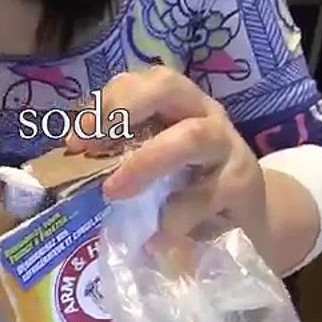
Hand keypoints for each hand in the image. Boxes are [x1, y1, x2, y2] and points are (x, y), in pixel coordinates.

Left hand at [67, 66, 271, 261]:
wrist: (251, 222)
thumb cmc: (190, 189)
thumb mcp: (154, 169)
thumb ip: (120, 161)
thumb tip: (70, 167)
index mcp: (175, 105)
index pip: (138, 82)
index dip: (104, 104)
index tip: (74, 141)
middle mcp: (203, 114)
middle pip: (167, 85)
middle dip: (124, 109)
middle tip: (93, 147)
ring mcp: (228, 146)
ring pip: (192, 136)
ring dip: (147, 162)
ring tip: (115, 191)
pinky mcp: (243, 184)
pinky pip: (206, 195)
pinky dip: (174, 218)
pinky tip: (155, 239)